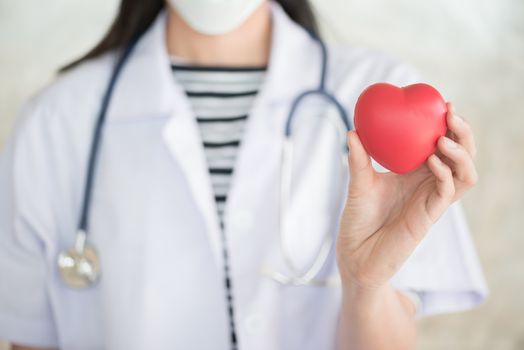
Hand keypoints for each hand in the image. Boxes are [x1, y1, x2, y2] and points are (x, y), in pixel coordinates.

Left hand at [336, 103, 477, 288]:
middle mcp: (427, 184)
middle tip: (450, 113)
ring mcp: (431, 200)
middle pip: (460, 156)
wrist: (356, 254)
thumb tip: (352, 131)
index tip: (442, 103)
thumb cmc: (358, 219)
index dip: (448, 125)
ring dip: (461, 153)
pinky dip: (445, 173)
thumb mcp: (358, 183)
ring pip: (465, 174)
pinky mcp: (430, 216)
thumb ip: (358, 159)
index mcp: (414, 172)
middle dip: (463, 133)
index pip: (441, 145)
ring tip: (444, 137)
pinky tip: (432, 160)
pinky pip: (448, 192)